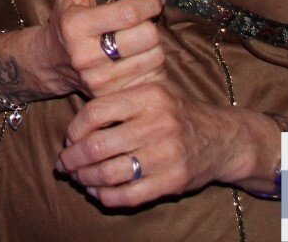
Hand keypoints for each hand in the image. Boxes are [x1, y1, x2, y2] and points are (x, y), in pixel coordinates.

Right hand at [40, 0, 164, 99]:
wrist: (52, 59)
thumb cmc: (67, 15)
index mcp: (74, 25)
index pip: (128, 13)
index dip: (149, 1)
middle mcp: (85, 56)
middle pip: (146, 36)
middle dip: (152, 22)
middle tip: (145, 18)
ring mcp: (99, 80)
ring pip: (154, 58)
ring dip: (154, 43)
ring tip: (139, 36)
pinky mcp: (111, 95)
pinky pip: (152, 77)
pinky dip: (151, 63)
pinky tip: (139, 55)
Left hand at [56, 79, 243, 206]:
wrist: (223, 139)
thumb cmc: (178, 113)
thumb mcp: (154, 91)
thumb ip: (119, 101)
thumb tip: (75, 128)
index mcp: (149, 96)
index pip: (95, 112)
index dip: (74, 129)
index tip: (68, 139)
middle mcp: (158, 123)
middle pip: (97, 146)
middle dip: (72, 159)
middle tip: (64, 164)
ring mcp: (166, 154)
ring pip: (109, 173)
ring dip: (85, 179)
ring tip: (78, 178)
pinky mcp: (172, 181)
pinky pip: (128, 195)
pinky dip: (106, 196)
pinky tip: (98, 192)